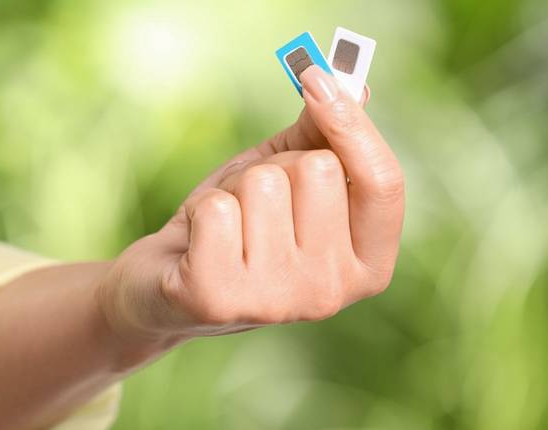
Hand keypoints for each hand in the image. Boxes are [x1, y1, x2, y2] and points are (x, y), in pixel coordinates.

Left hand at [98, 67, 403, 343]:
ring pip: (263, 184)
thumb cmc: (235, 226)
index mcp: (365, 267)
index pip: (385, 183)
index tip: (316, 78)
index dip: (353, 125)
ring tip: (220, 228)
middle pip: (318, 170)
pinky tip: (195, 244)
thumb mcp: (284, 179)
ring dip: (233, 191)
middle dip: (275, 168)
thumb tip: (355, 86)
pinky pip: (217, 209)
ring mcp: (276, 302)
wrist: (163, 287)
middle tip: (250, 206)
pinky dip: (200, 210)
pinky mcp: (218, 299)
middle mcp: (330, 293)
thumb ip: (322, 137)